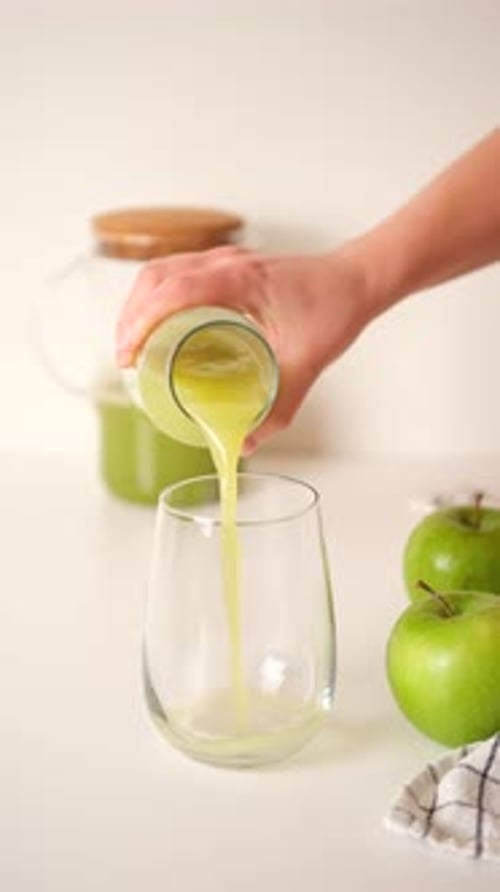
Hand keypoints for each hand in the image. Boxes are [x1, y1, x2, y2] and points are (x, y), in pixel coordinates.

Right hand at [116, 245, 372, 451]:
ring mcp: (224, 260)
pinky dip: (157, 298)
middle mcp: (225, 262)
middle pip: (154, 278)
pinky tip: (158, 325)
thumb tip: (245, 443)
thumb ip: (279, 407)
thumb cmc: (335, 308)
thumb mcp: (307, 361)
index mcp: (238, 278)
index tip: (129, 356)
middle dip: (130, 317)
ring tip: (133, 345)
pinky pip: (177, 274)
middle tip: (125, 359)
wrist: (356, 280)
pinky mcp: (226, 267)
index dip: (141, 323)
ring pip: (161, 272)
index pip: (171, 291)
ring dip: (139, 305)